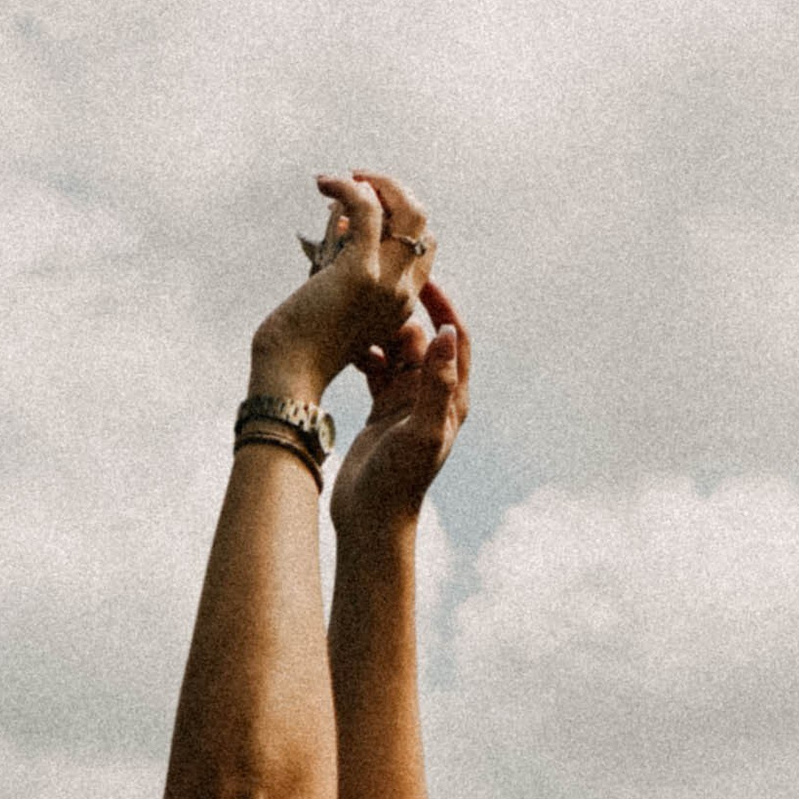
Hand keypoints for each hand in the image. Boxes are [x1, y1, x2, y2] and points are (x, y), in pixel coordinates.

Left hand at [251, 169, 436, 395]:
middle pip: (422, 223)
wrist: (290, 373)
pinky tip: (323, 183)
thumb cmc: (301, 342)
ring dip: (378, 182)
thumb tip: (341, 220)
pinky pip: (368, 210)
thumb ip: (346, 265)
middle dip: (393, 192)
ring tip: (341, 179)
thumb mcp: (334, 299)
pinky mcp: (360, 272)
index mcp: (402, 303)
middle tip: (357, 183)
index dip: (395, 217)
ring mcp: (387, 283)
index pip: (422, 245)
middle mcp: (403, 293)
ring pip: (409, 211)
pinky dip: (348, 187)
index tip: (355, 217)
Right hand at [329, 280, 469, 539]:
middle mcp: (432, 394)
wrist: (373, 520)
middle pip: (421, 337)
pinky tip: (344, 347)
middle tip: (373, 291)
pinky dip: (362, 353)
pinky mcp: (382, 409)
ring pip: (394, 350)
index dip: (442, 306)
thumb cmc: (400, 481)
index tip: (420, 279)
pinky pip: (374, 367)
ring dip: (377, 333)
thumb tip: (446, 334)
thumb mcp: (422, 431)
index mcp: (451, 396)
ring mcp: (405, 401)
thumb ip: (436, 384)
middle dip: (400, 314)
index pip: (454, 337)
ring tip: (353, 316)